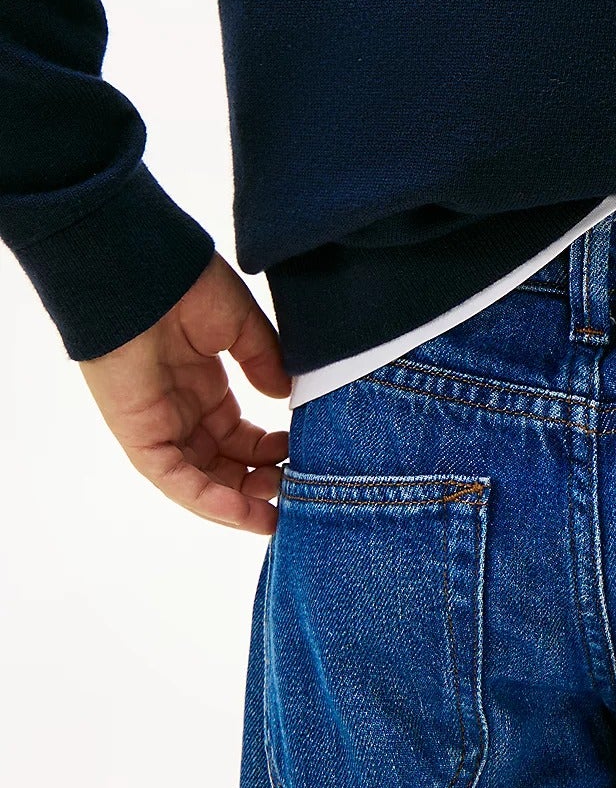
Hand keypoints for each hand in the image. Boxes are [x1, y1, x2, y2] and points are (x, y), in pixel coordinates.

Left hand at [78, 253, 290, 535]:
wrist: (140, 274)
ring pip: (200, 480)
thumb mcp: (240, 325)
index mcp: (202, 384)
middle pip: (222, 463)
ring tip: (278, 513)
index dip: (270, 450)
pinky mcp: (140, 436)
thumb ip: (264, 361)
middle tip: (296, 487)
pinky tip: (245, 511)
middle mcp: (181, 410)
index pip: (237, 434)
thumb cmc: (186, 288)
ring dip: (238, 500)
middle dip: (258, 480)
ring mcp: (160, 425)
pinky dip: (209, 500)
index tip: (304, 454)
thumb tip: (286, 395)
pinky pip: (175, 479)